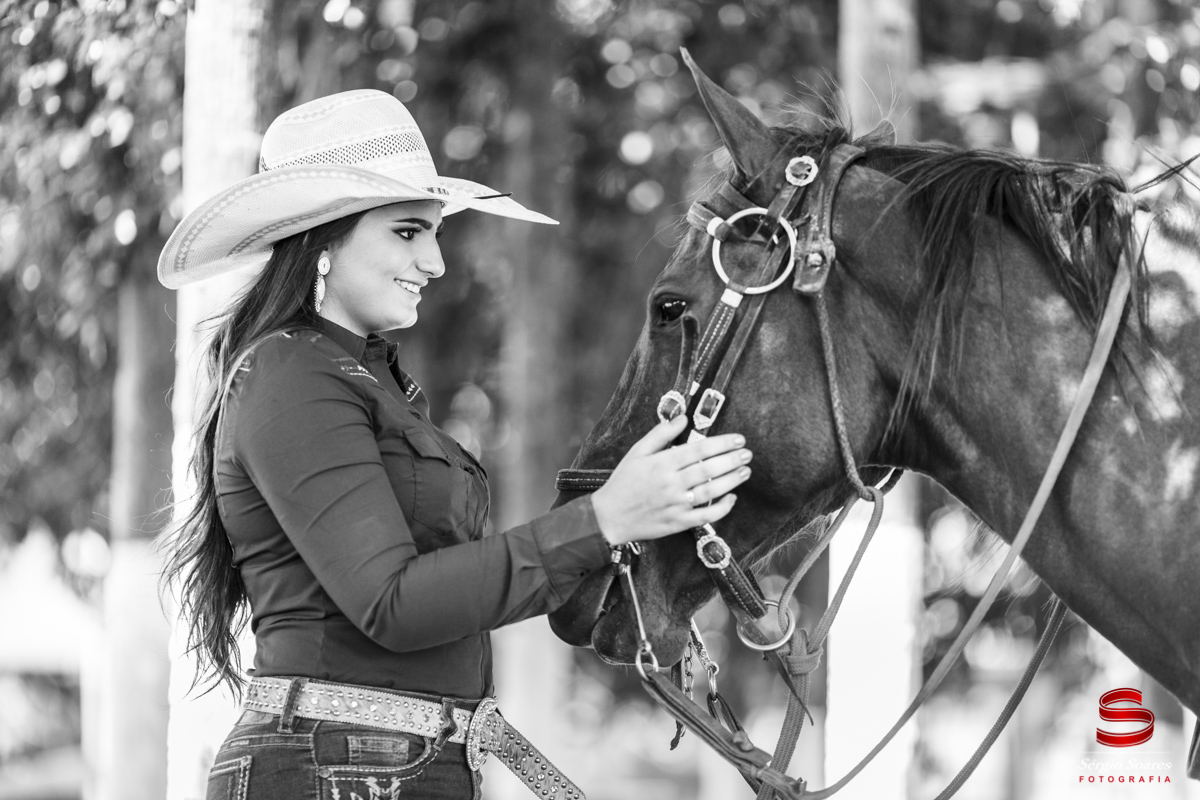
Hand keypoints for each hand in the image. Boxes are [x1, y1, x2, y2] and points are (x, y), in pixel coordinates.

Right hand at [590, 414, 751, 546]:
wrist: (609, 516)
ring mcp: (676, 504)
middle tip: (747, 453)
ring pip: (710, 491)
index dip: (722, 443)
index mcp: (662, 463)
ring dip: (731, 480)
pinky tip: (731, 498)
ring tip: (745, 471)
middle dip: (732, 460)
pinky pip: (705, 515)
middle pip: (709, 469)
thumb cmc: (623, 482)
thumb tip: (682, 418)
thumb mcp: (637, 452)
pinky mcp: (678, 523)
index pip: (699, 450)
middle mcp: (671, 483)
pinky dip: (722, 508)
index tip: (738, 439)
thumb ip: (660, 434)